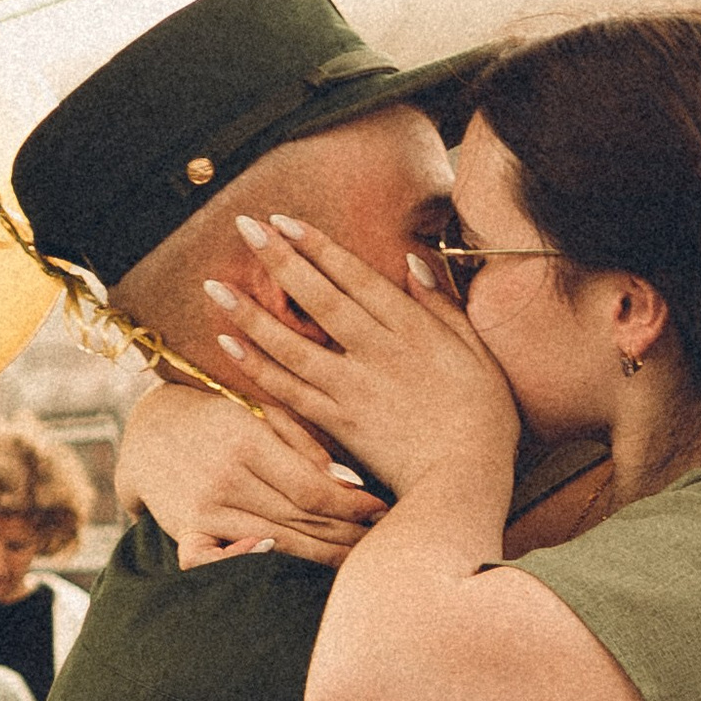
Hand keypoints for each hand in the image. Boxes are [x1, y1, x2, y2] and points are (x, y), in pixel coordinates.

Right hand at [121, 382, 381, 565]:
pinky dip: (242, 564)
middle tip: (381, 540)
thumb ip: (302, 442)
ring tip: (357, 559)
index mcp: (246, 440)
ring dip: (320, 555)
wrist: (147, 428)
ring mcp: (203, 507)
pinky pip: (211, 561)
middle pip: (300, 520)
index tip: (380, 511)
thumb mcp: (257, 411)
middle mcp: (224, 476)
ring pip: (275, 542)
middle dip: (347, 534)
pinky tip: (274, 561)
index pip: (312, 489)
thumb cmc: (218, 416)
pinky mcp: (185, 530)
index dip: (352, 507)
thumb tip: (350, 480)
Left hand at [201, 212, 519, 506]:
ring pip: (293, 343)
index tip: (284, 221)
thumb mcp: (477, 353)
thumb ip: (444, 306)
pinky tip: (229, 344)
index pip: (355, 277)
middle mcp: (376, 350)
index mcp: (412, 329)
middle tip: (243, 227)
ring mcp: (353, 387)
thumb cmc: (485, 419)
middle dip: (279, 259)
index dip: (318, 246)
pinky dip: (258, 367)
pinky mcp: (339, 422)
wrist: (465, 479)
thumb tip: (413, 262)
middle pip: (319, 297)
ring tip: (215, 287)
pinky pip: (290, 390)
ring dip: (251, 313)